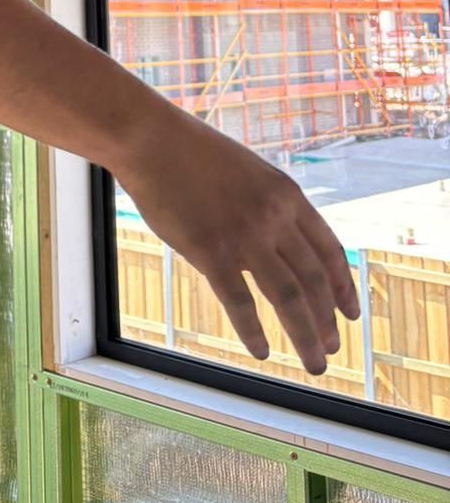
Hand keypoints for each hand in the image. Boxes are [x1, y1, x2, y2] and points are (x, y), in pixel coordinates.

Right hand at [118, 111, 359, 375]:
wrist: (151, 140)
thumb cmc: (191, 153)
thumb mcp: (248, 172)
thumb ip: (268, 207)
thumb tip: (277, 248)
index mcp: (286, 194)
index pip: (329, 250)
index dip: (344, 286)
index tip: (351, 312)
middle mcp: (274, 217)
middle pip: (314, 280)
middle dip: (327, 321)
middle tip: (330, 348)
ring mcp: (245, 236)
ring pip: (290, 298)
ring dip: (305, 336)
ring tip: (313, 362)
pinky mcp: (211, 252)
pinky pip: (241, 303)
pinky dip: (254, 332)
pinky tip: (260, 351)